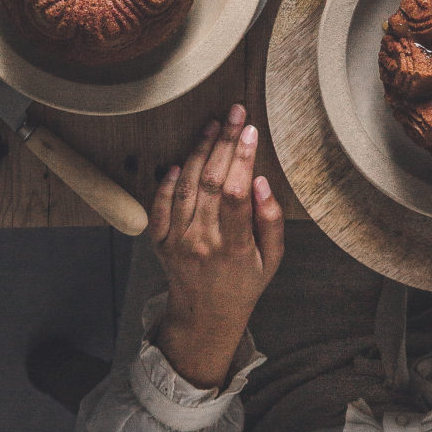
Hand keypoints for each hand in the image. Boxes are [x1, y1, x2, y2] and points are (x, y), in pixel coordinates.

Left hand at [151, 105, 284, 388]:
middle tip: (236, 113)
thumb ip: (270, 220)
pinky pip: (159, 206)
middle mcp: (202, 242)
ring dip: (199, 151)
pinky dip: (167, 181)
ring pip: (186, 186)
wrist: (204, 319)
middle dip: (225, 142)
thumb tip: (260, 182)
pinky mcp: (161, 242)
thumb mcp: (271, 260)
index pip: (236, 195)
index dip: (243, 159)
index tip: (251, 131)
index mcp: (234, 248)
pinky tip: (178, 160)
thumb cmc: (244, 284)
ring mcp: (177, 242)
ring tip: (213, 125)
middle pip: (211, 182)